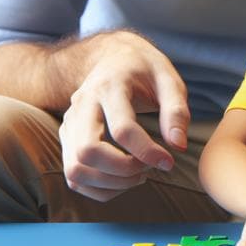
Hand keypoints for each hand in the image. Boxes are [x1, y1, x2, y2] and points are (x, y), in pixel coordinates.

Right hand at [58, 30, 190, 201]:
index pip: (122, 129)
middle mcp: (83, 105)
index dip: (147, 152)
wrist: (112, 57)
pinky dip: (98, 188)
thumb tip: (178, 147)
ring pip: (75, 169)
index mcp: (110, 86)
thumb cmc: (144, 69)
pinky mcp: (67, 137)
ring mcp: (70, 122)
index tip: (168, 162)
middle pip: (88, 152)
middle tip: (148, 168)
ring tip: (138, 174)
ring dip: (109, 183)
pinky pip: (73, 176)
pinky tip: (122, 178)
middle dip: (122, 170)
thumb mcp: (168, 78)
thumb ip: (176, 110)